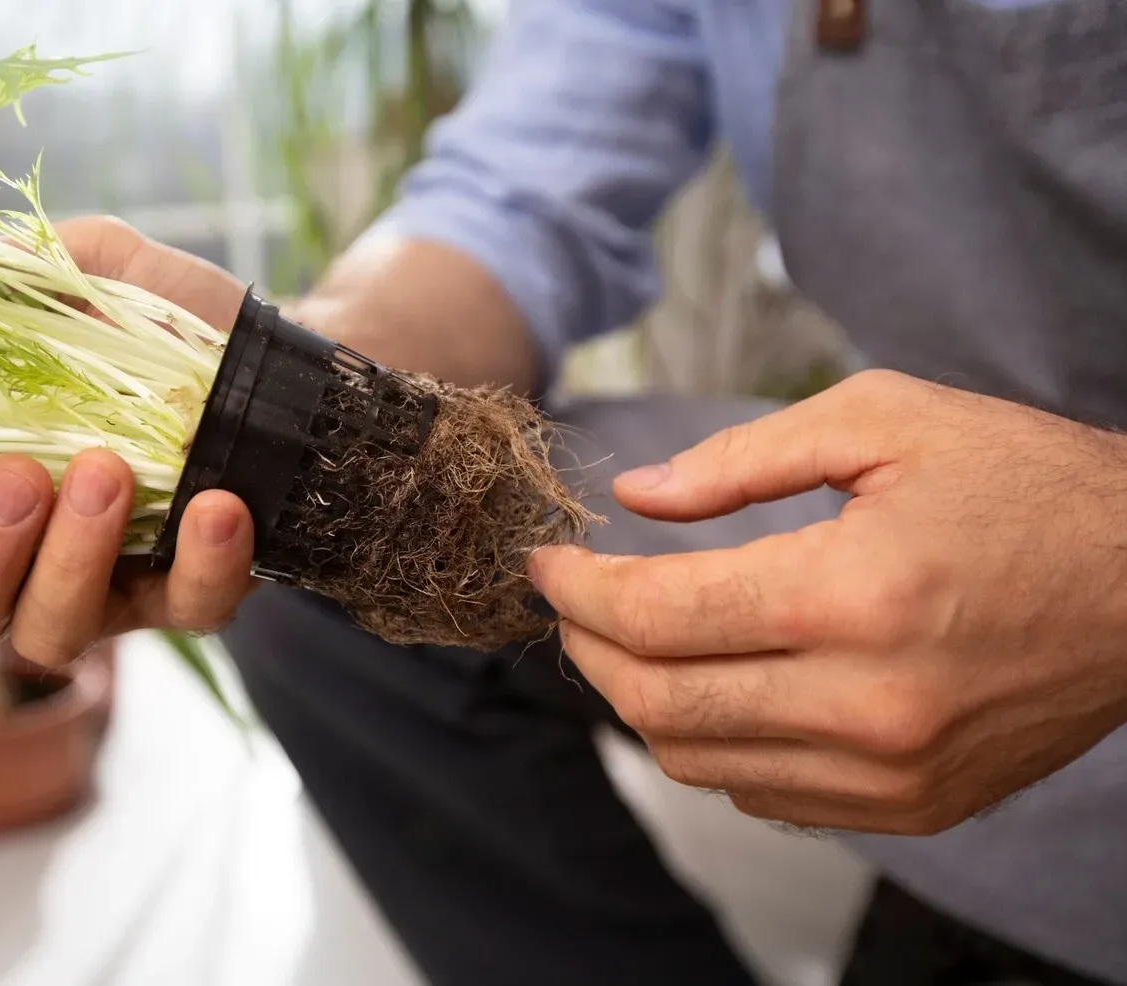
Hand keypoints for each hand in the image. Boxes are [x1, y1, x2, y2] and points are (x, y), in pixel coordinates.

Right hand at [0, 216, 257, 664]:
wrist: (296, 362)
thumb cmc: (172, 324)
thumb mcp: (93, 274)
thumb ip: (8, 276)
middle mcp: (28, 561)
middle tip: (14, 475)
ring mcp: (110, 590)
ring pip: (55, 634)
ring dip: (72, 561)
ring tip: (107, 468)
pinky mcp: (195, 597)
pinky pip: (191, 612)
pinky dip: (202, 566)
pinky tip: (217, 504)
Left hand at [531, 369, 1126, 834]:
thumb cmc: (1025, 486)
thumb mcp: (885, 422)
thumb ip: (745, 458)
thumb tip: (641, 493)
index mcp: (853, 595)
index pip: (656, 615)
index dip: (578, 589)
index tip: (548, 563)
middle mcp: (867, 703)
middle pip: (658, 700)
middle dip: (586, 649)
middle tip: (570, 604)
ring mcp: (890, 771)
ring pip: (699, 759)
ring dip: (637, 701)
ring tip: (623, 642)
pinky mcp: (912, 806)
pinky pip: (763, 793)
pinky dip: (710, 743)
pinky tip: (709, 686)